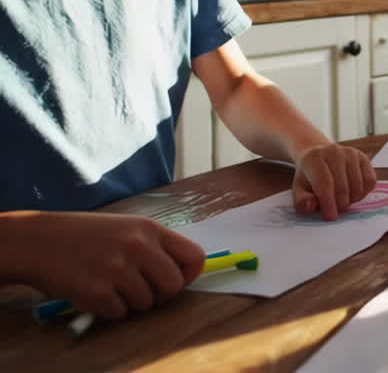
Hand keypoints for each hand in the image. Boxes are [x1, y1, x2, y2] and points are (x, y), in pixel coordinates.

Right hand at [1, 212, 204, 318]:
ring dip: (130, 302)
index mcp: (150, 229)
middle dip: (160, 295)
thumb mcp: (126, 229)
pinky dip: (108, 310)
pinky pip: (119, 313)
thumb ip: (153, 247)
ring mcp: (118, 269)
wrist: (39, 241)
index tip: (176, 282)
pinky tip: (94, 293)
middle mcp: (139, 247)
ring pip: (146, 303)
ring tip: (110, 286)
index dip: (189, 275)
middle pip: (173, 286)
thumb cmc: (85, 236)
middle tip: (141, 291)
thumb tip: (179, 274)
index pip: (194, 256)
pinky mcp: (97, 292)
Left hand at [293, 144, 377, 220]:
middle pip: (343, 187)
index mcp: (314, 158)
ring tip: (342, 199)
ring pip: (358, 186)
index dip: (329, 203)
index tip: (331, 217)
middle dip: (340, 205)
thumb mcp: (299, 190)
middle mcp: (334, 152)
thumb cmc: (309, 177)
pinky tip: (353, 192)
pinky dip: (363, 193)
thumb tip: (312, 206)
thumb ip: (302, 202)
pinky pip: (370, 181)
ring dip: (352, 200)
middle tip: (335, 208)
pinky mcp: (363, 157)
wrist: (319, 157)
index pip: (324, 183)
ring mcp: (351, 153)